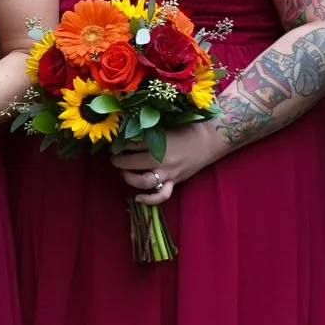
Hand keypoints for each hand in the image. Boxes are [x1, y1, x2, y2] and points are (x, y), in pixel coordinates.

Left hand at [109, 122, 230, 204]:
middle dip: (118, 159)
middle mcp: (162, 159)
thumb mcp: (167, 125)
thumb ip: (150, 130)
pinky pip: (161, 195)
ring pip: (143, 181)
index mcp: (159, 141)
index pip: (131, 144)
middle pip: (132, 162)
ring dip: (128, 177)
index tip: (114, 142)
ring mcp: (168, 173)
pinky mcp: (175, 181)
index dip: (119, 143)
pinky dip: (148, 200)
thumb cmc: (189, 128)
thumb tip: (129, 131)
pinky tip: (137, 197)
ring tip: (122, 171)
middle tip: (113, 156)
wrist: (212, 139)